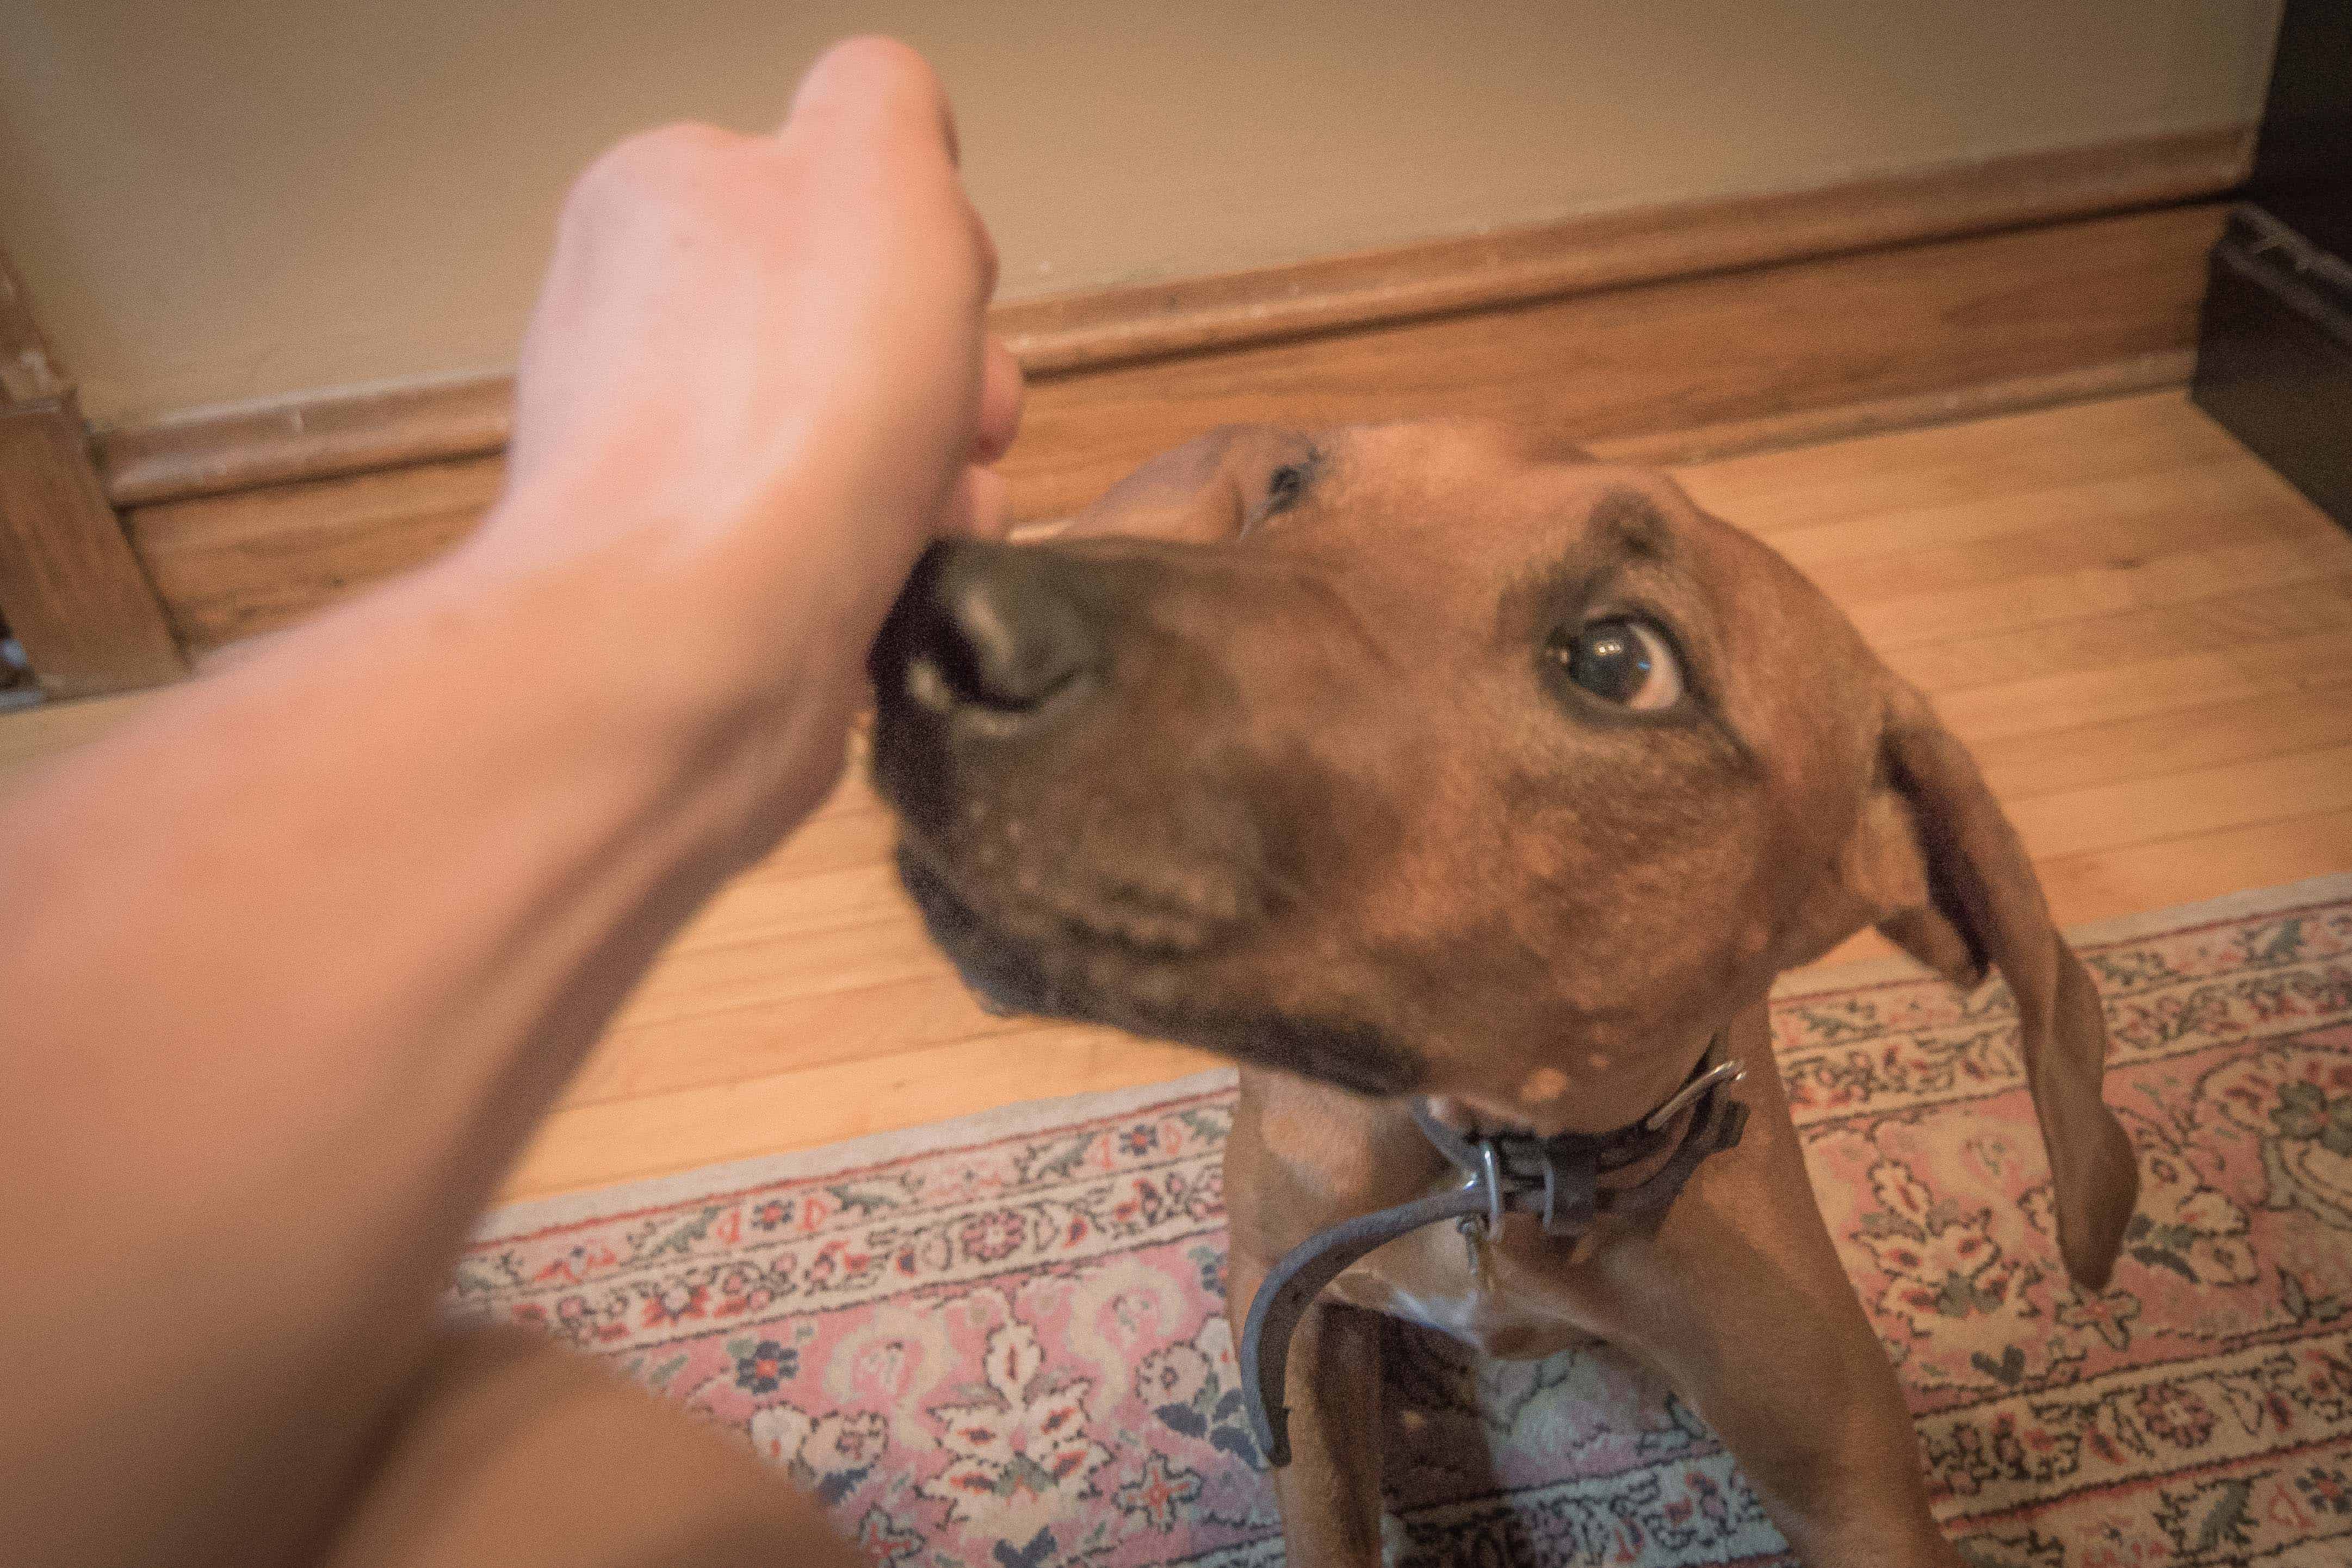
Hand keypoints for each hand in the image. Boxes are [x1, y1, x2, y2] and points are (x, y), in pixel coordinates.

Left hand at [479, 36, 1021, 717]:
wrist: (695, 643)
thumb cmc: (781, 413)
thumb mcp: (874, 169)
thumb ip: (886, 103)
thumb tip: (890, 114)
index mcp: (666, 202)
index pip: (835, 187)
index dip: (926, 243)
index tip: (951, 289)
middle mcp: (647, 329)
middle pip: (863, 327)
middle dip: (946, 375)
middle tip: (960, 413)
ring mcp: (670, 466)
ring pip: (867, 448)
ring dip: (938, 478)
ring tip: (933, 513)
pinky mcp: (700, 585)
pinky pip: (840, 552)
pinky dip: (894, 565)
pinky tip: (903, 582)